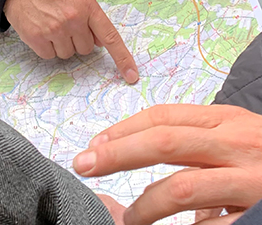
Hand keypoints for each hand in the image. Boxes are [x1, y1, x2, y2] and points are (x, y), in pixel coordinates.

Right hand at [3, 0, 138, 81]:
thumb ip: (91, 13)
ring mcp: (54, 30)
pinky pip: (49, 55)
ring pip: (67, 53)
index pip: (110, 36)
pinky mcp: (36, 38)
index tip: (131, 75)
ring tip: (50, 22)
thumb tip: (99, 41)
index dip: (122, 58)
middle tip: (66, 22)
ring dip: (61, 43)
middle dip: (79, 39)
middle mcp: (73, 19)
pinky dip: (46, 46)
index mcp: (87, 5)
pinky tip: (40, 28)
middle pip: (86, 48)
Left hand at [73, 104, 261, 224]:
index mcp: (227, 119)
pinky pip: (212, 224)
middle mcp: (236, 143)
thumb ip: (201, 149)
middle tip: (85, 164)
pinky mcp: (256, 212)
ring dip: (146, 206)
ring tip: (129, 220)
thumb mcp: (240, 140)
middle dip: (118, 152)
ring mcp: (249, 180)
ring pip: (183, 187)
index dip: (124, 128)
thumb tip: (150, 171)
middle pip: (165, 141)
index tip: (94, 143)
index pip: (164, 115)